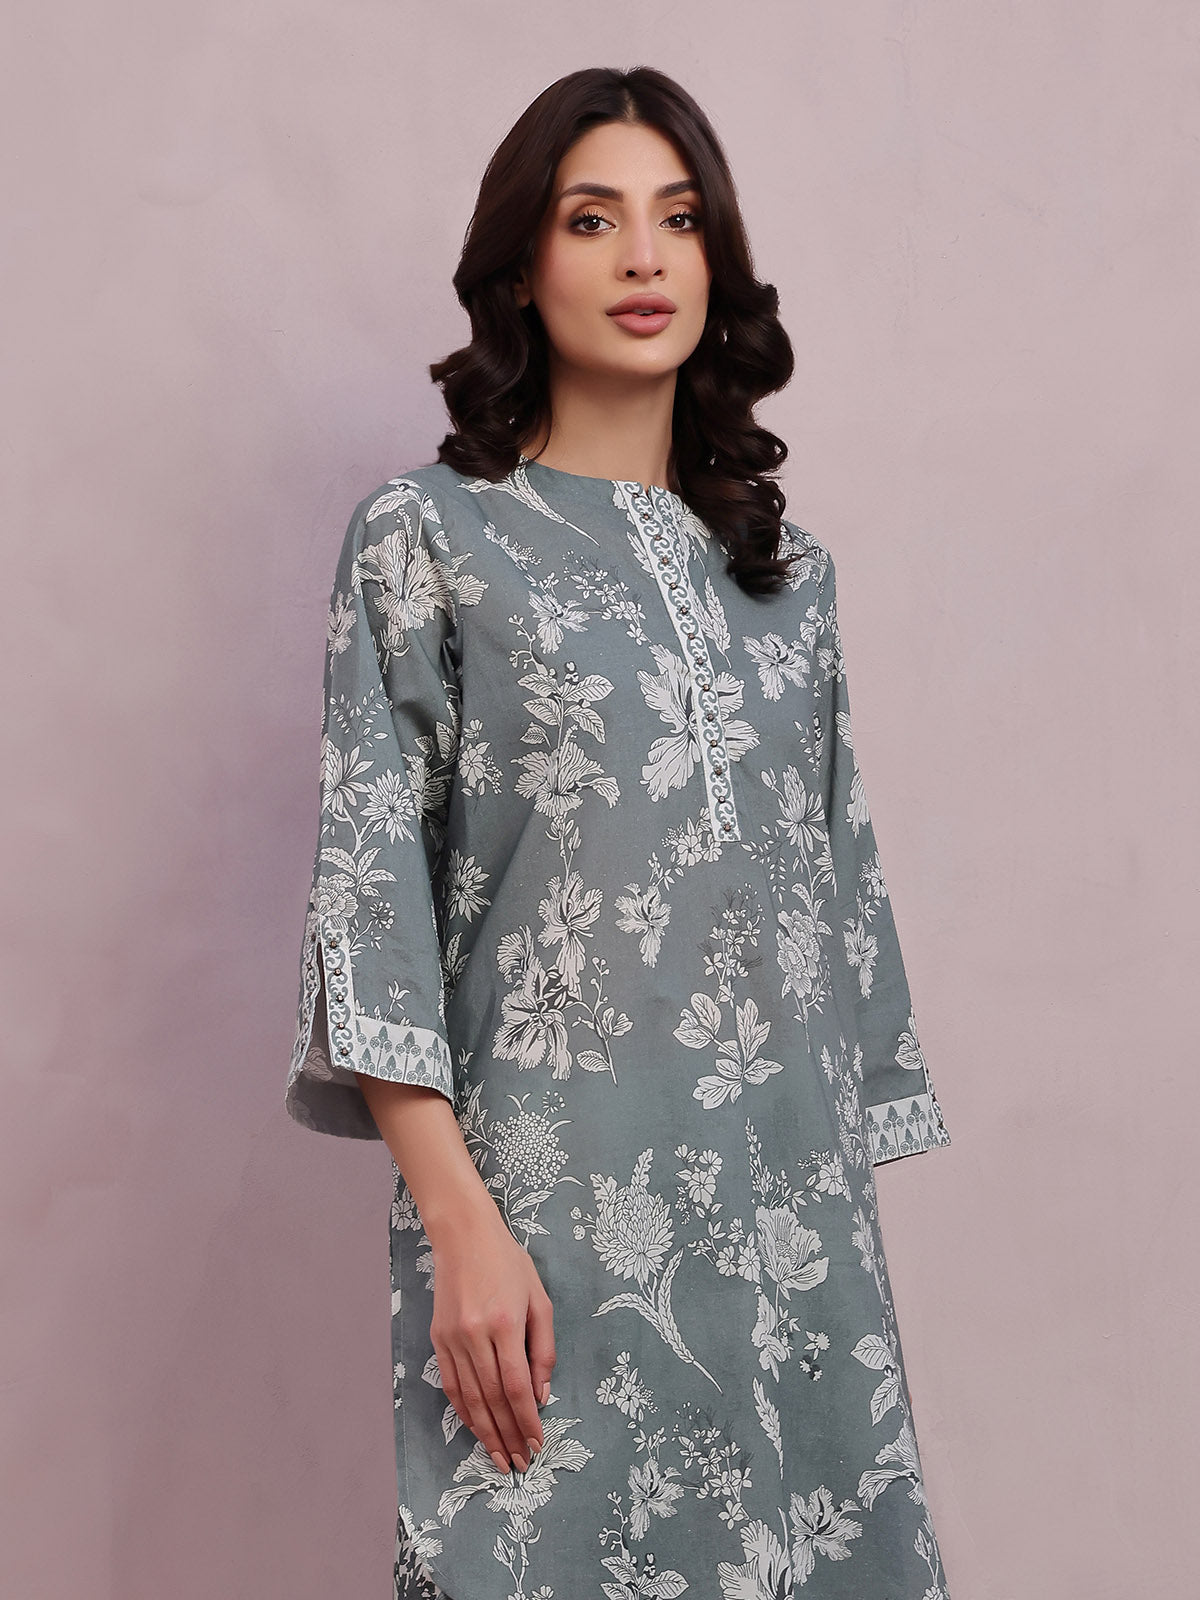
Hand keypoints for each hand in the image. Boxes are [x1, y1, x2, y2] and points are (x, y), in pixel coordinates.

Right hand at [428, 1209, 555, 1474]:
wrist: (464, 1235)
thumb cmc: (508, 1263)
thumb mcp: (539, 1299)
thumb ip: (543, 1348)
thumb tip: (542, 1394)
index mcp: (506, 1323)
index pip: (516, 1385)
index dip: (527, 1419)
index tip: (537, 1443)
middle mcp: (476, 1334)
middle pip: (492, 1399)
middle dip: (508, 1435)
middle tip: (521, 1464)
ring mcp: (453, 1338)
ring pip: (470, 1398)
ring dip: (486, 1433)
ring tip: (500, 1459)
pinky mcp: (438, 1339)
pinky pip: (451, 1385)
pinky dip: (464, 1411)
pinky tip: (476, 1429)